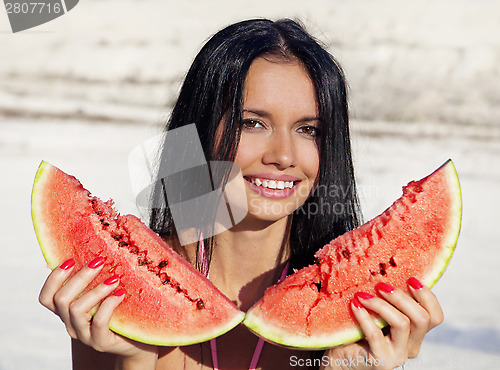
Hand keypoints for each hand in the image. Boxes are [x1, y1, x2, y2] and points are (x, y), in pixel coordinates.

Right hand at [39, 256, 157, 364]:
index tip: (69, 260)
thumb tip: (101, 245)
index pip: (46, 298)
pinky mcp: (100, 342)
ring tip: (114, 278)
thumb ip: (98, 277)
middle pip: (61, 299)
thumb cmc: (122, 311)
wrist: (138, 340)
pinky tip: (121, 293)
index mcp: (68, 311)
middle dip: (79, 277)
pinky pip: (99, 322)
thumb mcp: (106, 293)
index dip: (53, 279)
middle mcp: (71, 324)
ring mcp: (84, 335)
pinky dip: (109, 304)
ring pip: (77, 310)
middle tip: (99, 261)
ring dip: (95, 290)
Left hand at [321, 278, 443, 368]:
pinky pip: (376, 335)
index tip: (410, 278)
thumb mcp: (376, 313)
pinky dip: (365, 316)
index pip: (436, 316)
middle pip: (423, 318)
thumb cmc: (356, 331)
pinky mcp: (381, 362)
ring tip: (362, 294)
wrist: (340, 357)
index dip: (427, 296)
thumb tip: (387, 268)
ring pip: (403, 324)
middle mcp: (411, 346)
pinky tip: (355, 305)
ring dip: (382, 304)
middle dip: (402, 297)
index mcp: (415, 334)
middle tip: (381, 285)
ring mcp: (397, 356)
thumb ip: (387, 300)